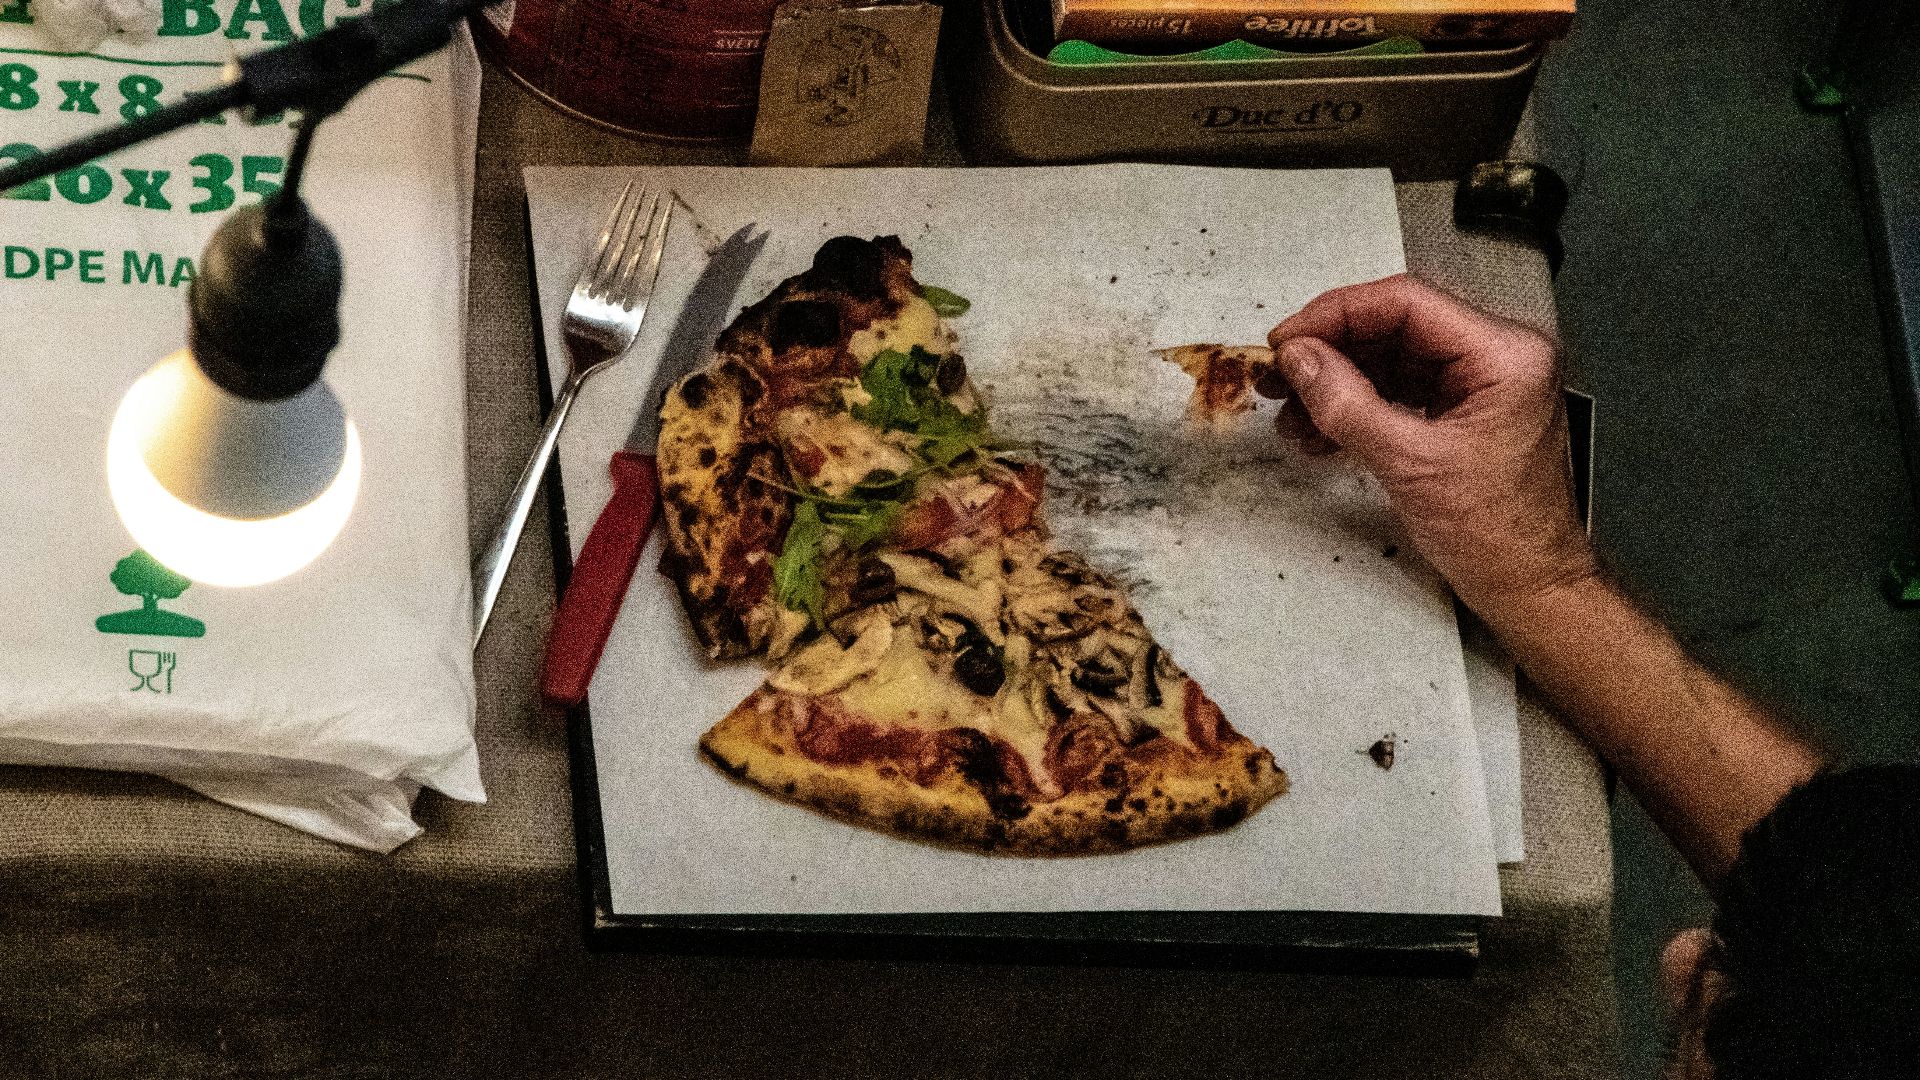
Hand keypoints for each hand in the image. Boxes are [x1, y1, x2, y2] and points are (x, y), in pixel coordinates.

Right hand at [1264, 274, 1596, 618]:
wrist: (1528, 586)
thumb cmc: (1502, 536)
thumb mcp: (1411, 465)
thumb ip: (1348, 405)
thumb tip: (1302, 360)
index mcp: (1506, 355)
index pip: (1408, 303)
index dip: (1338, 315)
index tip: (1290, 339)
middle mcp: (1497, 358)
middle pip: (1395, 327)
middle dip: (1331, 351)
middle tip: (1280, 373)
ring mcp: (1479, 384)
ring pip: (1390, 359)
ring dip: (1336, 383)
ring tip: (1294, 412)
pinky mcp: (1461, 410)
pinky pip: (1398, 390)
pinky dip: (1355, 406)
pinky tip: (1320, 429)